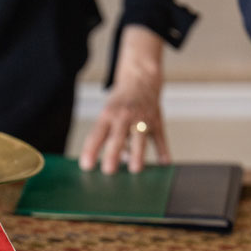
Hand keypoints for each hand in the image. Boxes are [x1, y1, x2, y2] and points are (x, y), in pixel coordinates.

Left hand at [80, 25, 169, 174]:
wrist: (140, 78)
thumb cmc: (120, 102)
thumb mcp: (108, 115)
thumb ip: (109, 138)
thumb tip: (116, 161)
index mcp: (108, 115)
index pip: (97, 134)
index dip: (91, 150)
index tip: (86, 166)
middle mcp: (124, 116)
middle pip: (117, 137)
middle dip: (113, 154)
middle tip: (108, 171)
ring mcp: (142, 119)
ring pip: (140, 138)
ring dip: (138, 154)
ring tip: (135, 170)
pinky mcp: (156, 121)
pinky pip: (160, 138)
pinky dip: (163, 151)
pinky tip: (164, 164)